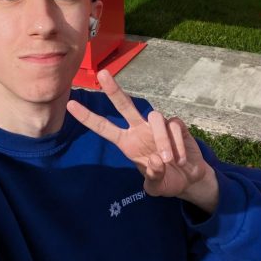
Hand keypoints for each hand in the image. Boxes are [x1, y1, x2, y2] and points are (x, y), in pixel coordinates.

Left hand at [67, 70, 218, 212]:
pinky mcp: (176, 125)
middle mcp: (140, 129)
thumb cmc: (167, 180)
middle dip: (113, 89)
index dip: (88, 117)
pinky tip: (183, 159)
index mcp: (127, 143)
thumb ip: (153, 178)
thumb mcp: (156, 187)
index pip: (104, 127)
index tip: (70, 104)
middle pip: (124, 104)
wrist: (190, 178)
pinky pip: (175, 127)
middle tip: (102, 73)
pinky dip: (178, 144)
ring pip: (156, 118)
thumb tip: (156, 161)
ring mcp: (158, 125)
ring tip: (168, 160)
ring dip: (162, 140)